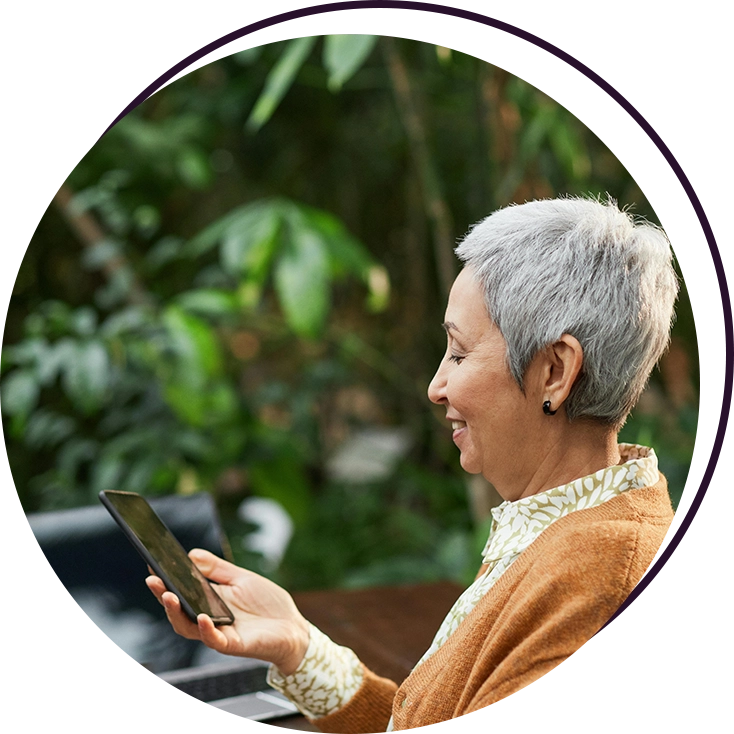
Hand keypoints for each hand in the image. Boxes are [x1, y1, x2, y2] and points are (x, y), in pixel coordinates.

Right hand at [145, 549, 309, 674]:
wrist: (293, 627)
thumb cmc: (268, 604)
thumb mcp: (241, 578)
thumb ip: (217, 569)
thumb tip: (191, 554)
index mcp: (210, 601)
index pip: (181, 592)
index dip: (166, 581)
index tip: (153, 566)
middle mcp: (209, 619)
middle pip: (178, 610)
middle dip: (163, 595)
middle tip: (152, 579)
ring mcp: (220, 633)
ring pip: (188, 627)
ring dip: (176, 613)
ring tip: (168, 596)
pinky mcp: (234, 644)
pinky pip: (214, 640)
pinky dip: (205, 629)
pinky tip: (200, 617)